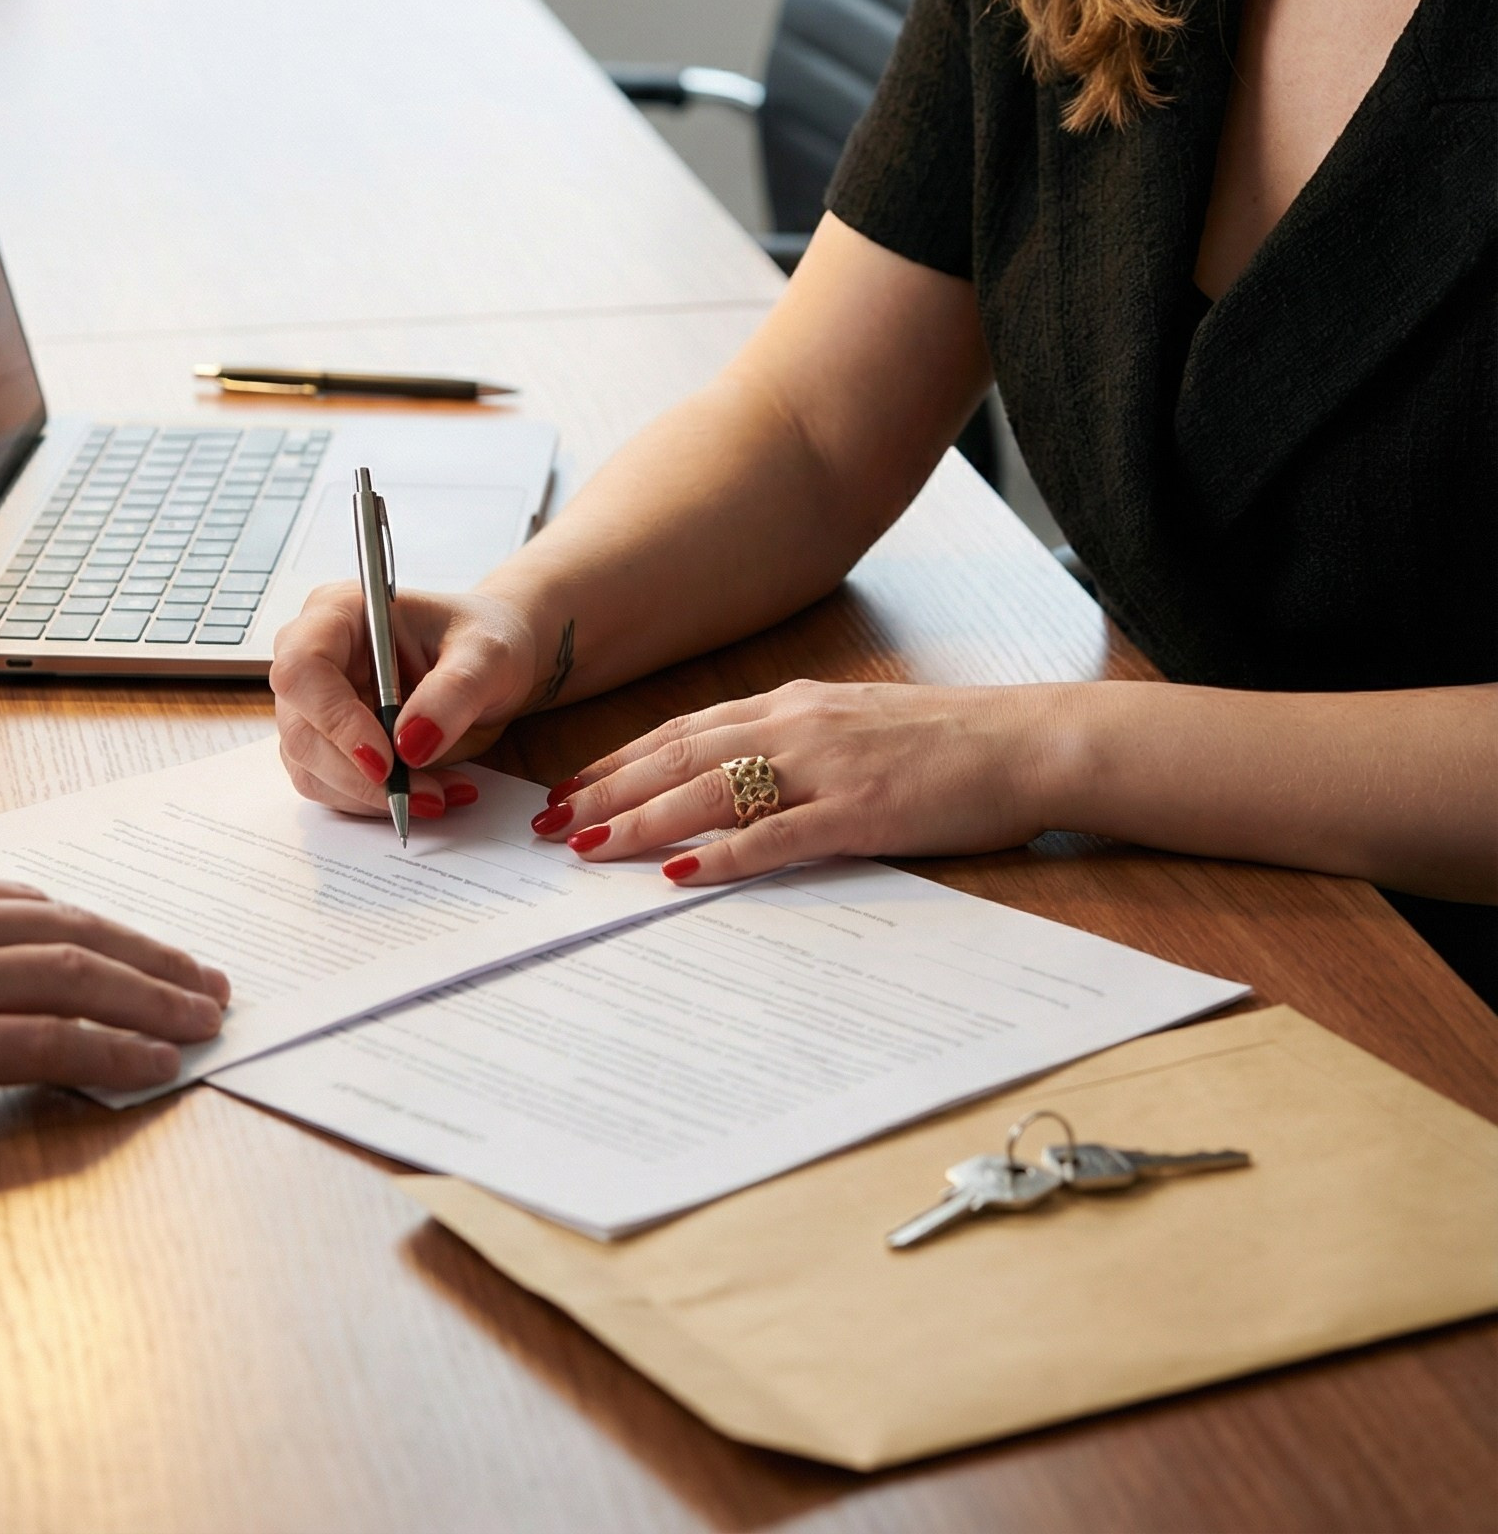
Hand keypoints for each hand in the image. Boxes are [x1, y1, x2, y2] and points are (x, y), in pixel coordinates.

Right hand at [271, 583, 543, 816]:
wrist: (490, 663)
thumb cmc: (484, 638)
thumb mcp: (487, 656)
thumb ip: (453, 692)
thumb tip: (412, 744)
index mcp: (338, 613)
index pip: (303, 668)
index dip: (335, 719)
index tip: (386, 759)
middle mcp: (315, 658)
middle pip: (302, 730)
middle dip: (362, 775)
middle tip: (425, 794)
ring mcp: (315, 705)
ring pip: (313, 769)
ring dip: (374, 795)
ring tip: (439, 792)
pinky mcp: (328, 744)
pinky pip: (334, 788)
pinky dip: (378, 801)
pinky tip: (429, 791)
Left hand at [532, 679, 1055, 883]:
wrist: (1028, 741)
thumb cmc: (949, 739)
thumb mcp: (856, 725)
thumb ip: (798, 745)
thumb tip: (742, 779)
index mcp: (792, 705)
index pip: (682, 731)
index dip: (619, 759)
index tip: (569, 786)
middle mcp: (795, 726)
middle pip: (676, 758)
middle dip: (605, 790)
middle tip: (548, 824)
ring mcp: (824, 767)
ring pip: (708, 792)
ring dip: (639, 820)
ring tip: (586, 847)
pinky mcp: (859, 810)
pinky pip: (774, 836)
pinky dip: (720, 854)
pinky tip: (677, 873)